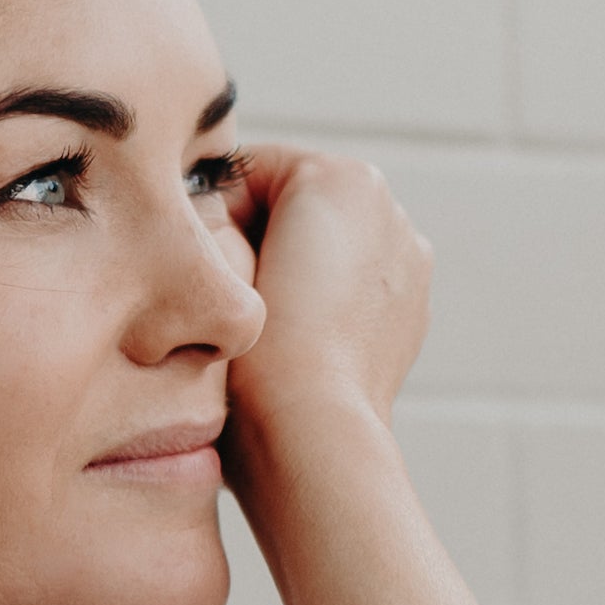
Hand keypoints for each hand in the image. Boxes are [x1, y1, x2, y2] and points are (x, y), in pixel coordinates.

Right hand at [218, 145, 429, 464]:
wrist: (308, 432)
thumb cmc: (250, 351)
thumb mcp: (210, 255)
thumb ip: (208, 213)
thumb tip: (209, 218)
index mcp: (341, 178)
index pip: (252, 171)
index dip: (210, 210)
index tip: (192, 260)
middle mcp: (389, 209)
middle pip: (297, 205)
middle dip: (258, 236)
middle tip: (220, 292)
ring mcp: (408, 261)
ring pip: (328, 246)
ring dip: (292, 268)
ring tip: (257, 322)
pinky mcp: (412, 309)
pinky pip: (354, 285)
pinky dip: (325, 302)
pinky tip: (294, 341)